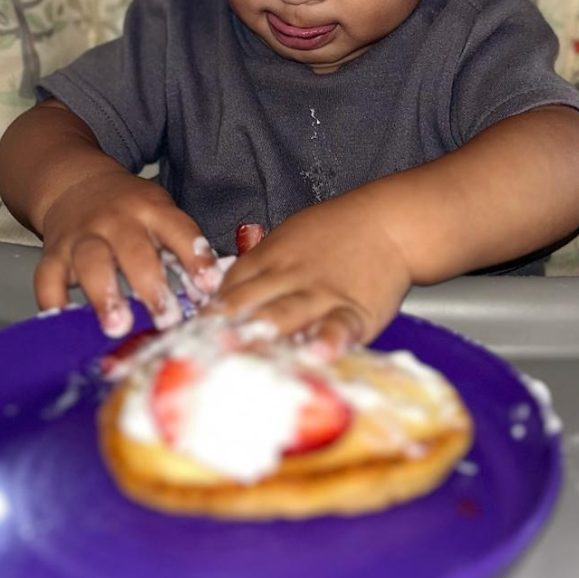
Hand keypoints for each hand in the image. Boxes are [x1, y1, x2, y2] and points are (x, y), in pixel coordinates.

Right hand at [34, 171, 225, 336]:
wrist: (76, 182)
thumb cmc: (129, 208)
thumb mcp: (162, 215)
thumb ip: (185, 250)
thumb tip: (210, 292)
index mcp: (151, 210)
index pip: (179, 231)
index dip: (196, 258)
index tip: (209, 287)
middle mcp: (116, 221)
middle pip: (134, 251)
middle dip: (151, 287)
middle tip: (166, 320)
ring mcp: (82, 236)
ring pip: (91, 263)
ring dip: (104, 296)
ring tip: (117, 326)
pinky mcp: (53, 253)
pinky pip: (48, 278)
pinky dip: (53, 301)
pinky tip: (64, 322)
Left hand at [210, 192, 412, 354]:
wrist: (388, 223)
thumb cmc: (336, 233)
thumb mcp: (287, 239)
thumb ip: (258, 269)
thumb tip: (225, 298)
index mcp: (269, 259)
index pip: (229, 288)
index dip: (208, 314)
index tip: (190, 339)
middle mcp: (289, 277)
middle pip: (248, 302)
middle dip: (222, 326)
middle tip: (197, 350)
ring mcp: (320, 294)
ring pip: (286, 314)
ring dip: (262, 332)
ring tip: (241, 351)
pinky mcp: (354, 311)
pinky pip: (338, 326)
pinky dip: (328, 340)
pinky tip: (316, 354)